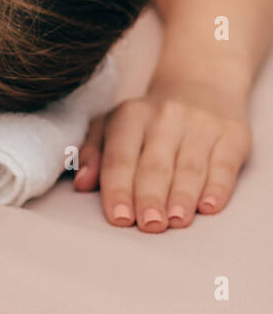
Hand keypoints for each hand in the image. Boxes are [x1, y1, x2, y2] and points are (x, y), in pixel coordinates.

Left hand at [74, 79, 251, 231]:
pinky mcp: (232, 136)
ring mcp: (201, 125)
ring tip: (176, 221)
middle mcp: (165, 118)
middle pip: (155, 165)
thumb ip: (92, 154)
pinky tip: (209, 206)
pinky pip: (224, 165)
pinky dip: (217, 187)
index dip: (119, 189)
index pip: (121, 158)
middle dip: (150, 197)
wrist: (201, 89)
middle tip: (149, 225)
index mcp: (130, 116)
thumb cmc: (146, 121)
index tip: (119, 217)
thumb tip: (81, 183)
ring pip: (189, 167)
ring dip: (182, 197)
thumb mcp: (111, 126)